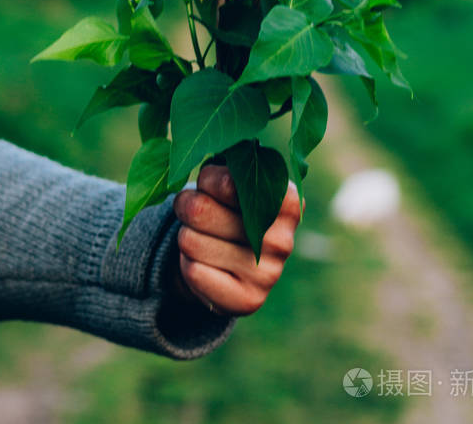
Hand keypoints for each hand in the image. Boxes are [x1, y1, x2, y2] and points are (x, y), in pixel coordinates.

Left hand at [172, 164, 300, 315]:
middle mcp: (283, 240)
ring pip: (191, 240)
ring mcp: (269, 275)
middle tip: (196, 210)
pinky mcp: (249, 302)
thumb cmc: (228, 207)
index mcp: (286, 202)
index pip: (227, 182)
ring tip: (203, 237)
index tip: (210, 184)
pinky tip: (206, 264)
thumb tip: (218, 173)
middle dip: (187, 206)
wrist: (231, 261)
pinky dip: (188, 264)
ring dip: (185, 235)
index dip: (207, 180)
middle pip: (200, 210)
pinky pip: (194, 272)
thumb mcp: (232, 180)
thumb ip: (227, 170)